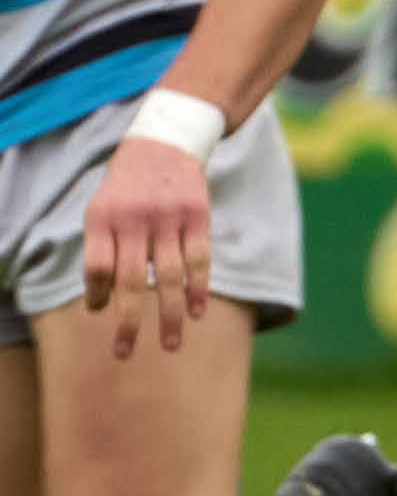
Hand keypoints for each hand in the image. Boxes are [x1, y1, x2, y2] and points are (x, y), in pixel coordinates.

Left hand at [80, 136, 213, 357]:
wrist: (166, 142)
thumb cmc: (128, 186)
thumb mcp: (103, 208)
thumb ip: (102, 248)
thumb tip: (101, 301)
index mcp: (103, 217)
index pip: (98, 267)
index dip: (97, 295)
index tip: (99, 312)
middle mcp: (134, 218)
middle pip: (131, 280)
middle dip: (129, 321)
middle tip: (125, 353)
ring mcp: (168, 218)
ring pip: (170, 276)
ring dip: (170, 315)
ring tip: (172, 345)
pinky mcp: (198, 216)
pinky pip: (200, 260)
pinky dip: (199, 289)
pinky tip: (198, 312)